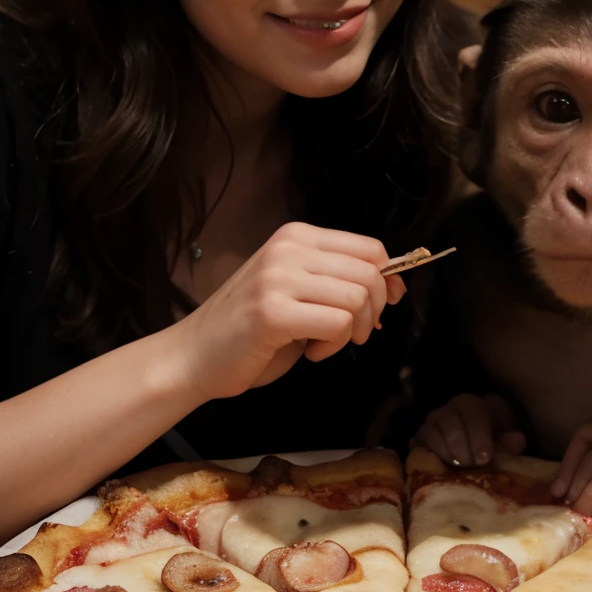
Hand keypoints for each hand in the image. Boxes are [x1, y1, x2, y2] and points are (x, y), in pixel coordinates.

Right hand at [172, 222, 404, 402]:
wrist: (195, 355)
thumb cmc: (252, 328)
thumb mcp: (300, 290)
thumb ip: (340, 281)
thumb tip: (397, 285)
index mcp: (296, 236)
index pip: (369, 248)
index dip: (388, 281)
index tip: (382, 308)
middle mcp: (288, 249)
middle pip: (370, 274)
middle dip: (373, 312)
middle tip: (351, 333)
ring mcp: (278, 278)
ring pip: (358, 299)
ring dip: (351, 332)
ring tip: (323, 343)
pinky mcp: (272, 311)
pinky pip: (337, 324)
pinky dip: (334, 346)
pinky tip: (311, 352)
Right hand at [414, 393, 525, 467]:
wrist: (472, 448)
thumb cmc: (491, 444)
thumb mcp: (504, 443)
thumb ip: (511, 443)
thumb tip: (517, 439)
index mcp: (471, 405)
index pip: (472, 412)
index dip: (479, 435)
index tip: (485, 458)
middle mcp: (448, 410)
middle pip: (449, 421)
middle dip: (461, 447)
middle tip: (471, 467)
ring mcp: (431, 424)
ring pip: (432, 432)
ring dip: (446, 454)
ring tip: (459, 471)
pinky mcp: (418, 440)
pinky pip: (418, 445)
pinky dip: (429, 458)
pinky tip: (441, 471)